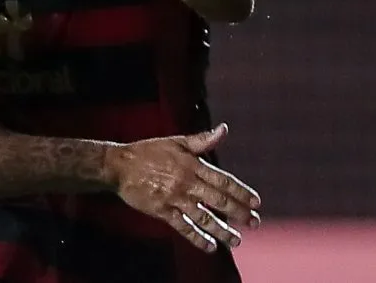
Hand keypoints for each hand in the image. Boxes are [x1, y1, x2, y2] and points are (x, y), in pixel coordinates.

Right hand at [107, 123, 260, 252]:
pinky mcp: (161, 210)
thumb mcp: (176, 142)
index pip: (223, 180)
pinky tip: (210, 246)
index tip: (256, 202)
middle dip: (239, 213)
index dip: (241, 192)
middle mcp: (186, 182)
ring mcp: (174, 198)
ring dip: (222, 230)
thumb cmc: (148, 151)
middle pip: (219, 200)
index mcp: (191, 165)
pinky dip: (197, 237)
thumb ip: (202, 140)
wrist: (119, 165)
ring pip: (204, 217)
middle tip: (254, 223)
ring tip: (236, 240)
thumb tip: (224, 129)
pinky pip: (183, 227)